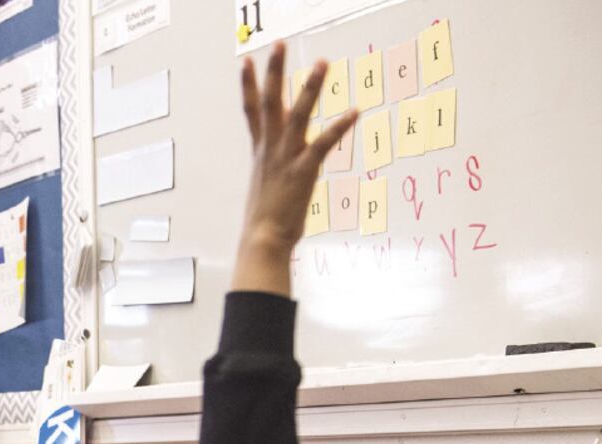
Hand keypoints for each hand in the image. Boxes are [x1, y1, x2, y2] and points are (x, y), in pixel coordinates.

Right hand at [233, 43, 356, 292]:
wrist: (262, 240)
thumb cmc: (265, 221)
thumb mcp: (265, 187)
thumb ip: (272, 171)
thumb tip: (277, 171)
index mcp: (261, 152)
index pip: (251, 111)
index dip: (249, 85)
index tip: (248, 61)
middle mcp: (270, 150)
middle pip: (269, 102)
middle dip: (273, 72)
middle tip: (278, 45)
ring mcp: (285, 158)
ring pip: (296, 115)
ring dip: (310, 88)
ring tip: (321, 63)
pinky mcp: (302, 171)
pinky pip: (322, 143)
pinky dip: (338, 127)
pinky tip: (354, 111)